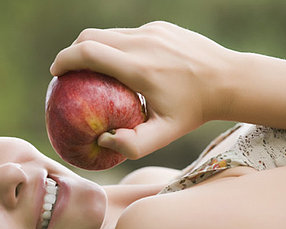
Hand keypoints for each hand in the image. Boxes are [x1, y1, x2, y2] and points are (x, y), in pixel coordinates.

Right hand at [50, 21, 236, 158]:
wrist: (229, 80)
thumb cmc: (193, 112)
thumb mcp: (164, 136)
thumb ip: (132, 145)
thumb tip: (102, 140)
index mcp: (139, 67)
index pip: (88, 52)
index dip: (64, 59)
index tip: (55, 72)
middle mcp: (142, 42)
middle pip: (91, 37)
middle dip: (72, 51)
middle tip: (68, 72)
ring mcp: (152, 30)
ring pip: (109, 33)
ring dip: (94, 48)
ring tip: (91, 70)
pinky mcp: (160, 26)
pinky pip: (128, 34)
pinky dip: (116, 46)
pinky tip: (121, 66)